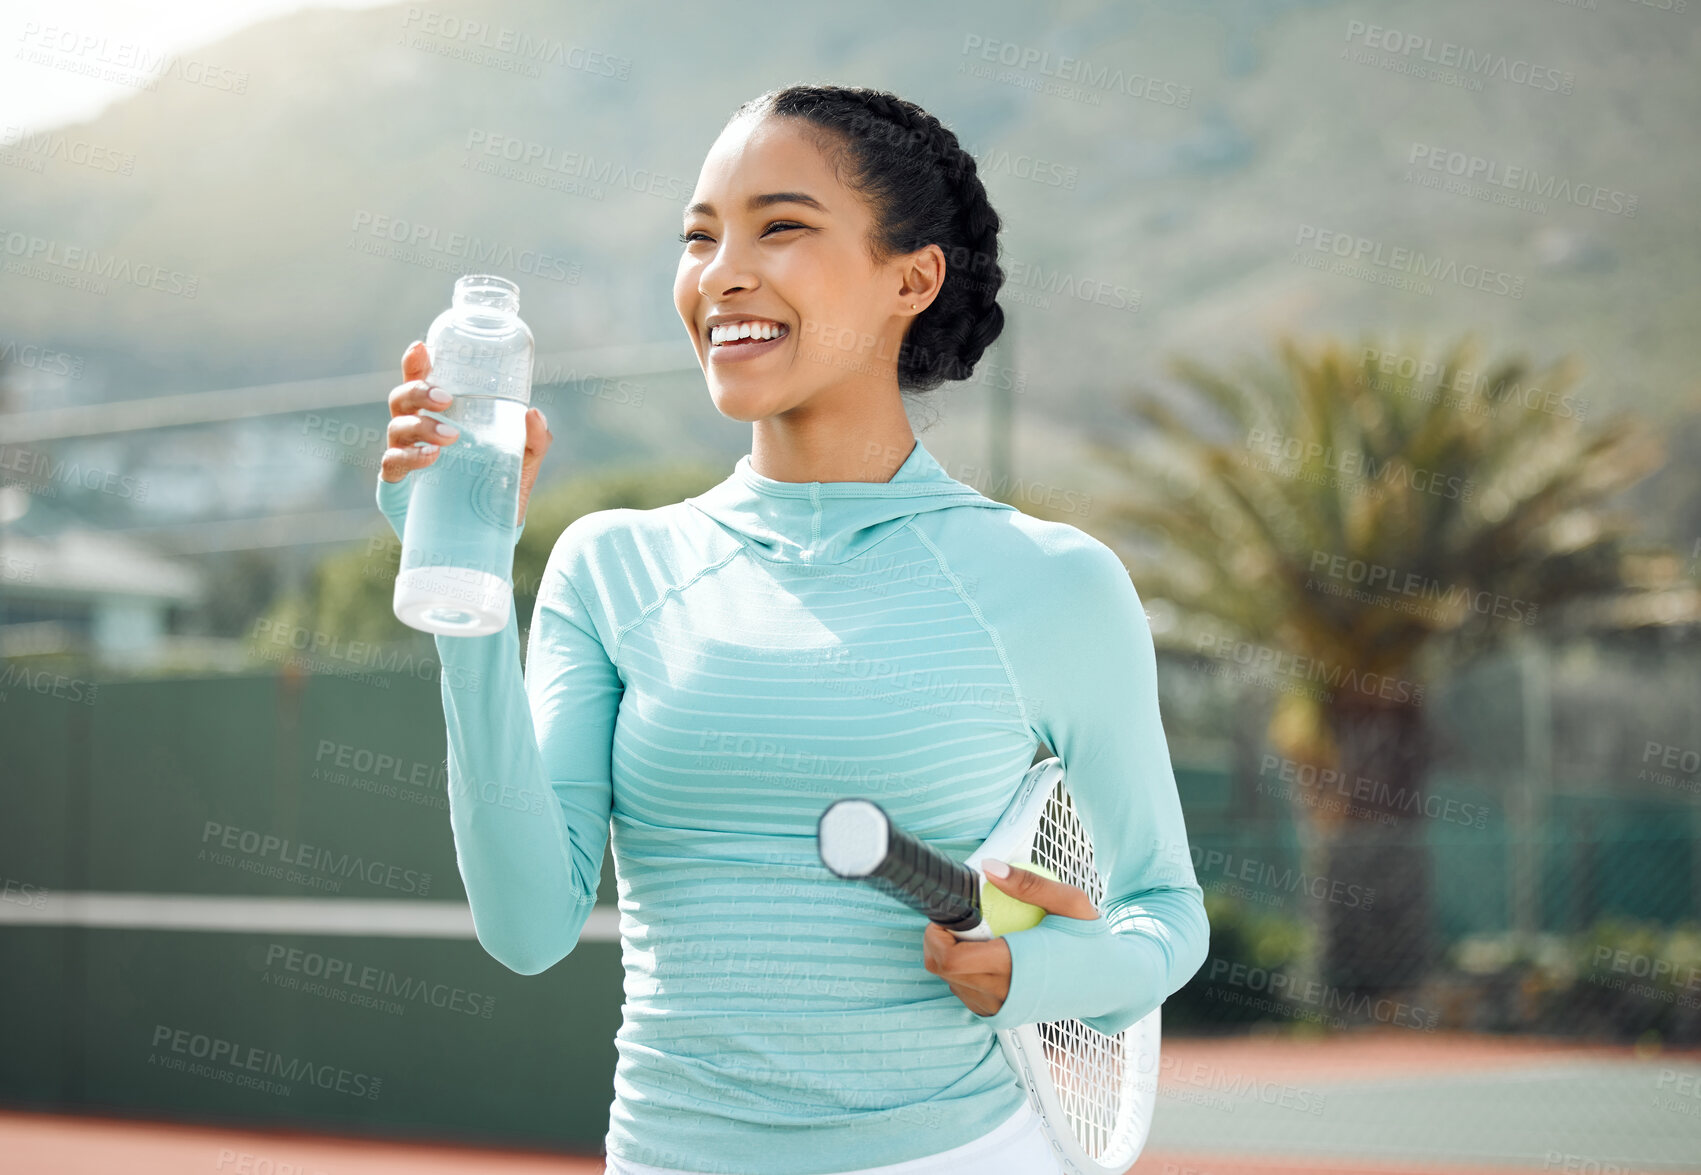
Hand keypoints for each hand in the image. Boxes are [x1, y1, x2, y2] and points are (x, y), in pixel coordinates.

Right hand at [381, 340, 552, 526]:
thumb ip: (533, 440)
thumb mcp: (521, 464)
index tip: (421, 347)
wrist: (487, 539)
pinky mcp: (396, 487)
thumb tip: (533, 414)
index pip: (419, 383)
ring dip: (422, 426)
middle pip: (401, 400)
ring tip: (450, 438)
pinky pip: (392, 464)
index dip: (415, 363)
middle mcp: (414, 433)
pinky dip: (409, 456)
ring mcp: (402, 458)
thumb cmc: (496, 491)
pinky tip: (431, 458)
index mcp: (437, 418)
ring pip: (396, 428)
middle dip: (418, 392)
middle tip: (446, 400)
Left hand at [921, 859, 1099, 1017]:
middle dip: (940, 940)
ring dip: (952, 957)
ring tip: (979, 936)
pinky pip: (965, 993)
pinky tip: (987, 955)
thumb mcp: (1070, 902)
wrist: (1113, 983)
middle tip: (963, 919)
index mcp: (1014, 966)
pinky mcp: (1001, 1016)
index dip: (936, 935)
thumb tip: (988, 867)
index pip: (950, 959)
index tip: (948, 914)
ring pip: (950, 982)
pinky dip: (965, 973)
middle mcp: (1001, 994)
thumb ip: (1028, 883)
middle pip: (942, 969)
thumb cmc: (1092, 941)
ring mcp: (1000, 1009)